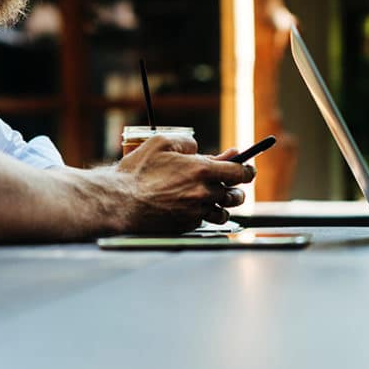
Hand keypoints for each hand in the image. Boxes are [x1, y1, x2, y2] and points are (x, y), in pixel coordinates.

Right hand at [116, 134, 255, 232]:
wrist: (119, 202)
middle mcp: (203, 193)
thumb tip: (198, 149)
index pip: (239, 172)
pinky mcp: (186, 226)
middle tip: (231, 184)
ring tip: (216, 198)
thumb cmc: (137, 172)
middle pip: (235, 194)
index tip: (249, 168)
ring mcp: (195, 212)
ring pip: (223, 212)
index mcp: (202, 170)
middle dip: (236, 189)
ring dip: (223, 205)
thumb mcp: (161, 143)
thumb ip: (186, 142)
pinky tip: (195, 208)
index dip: (247, 170)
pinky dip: (205, 215)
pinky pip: (205, 222)